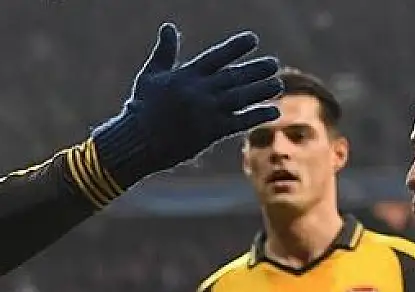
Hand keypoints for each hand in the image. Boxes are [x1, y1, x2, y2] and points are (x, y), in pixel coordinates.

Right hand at [92, 24, 282, 186]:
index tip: (253, 39)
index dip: (236, 47)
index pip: (217, 56)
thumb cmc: (142, 107)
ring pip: (241, 97)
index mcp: (187, 75)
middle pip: (234, 77)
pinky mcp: (211, 132)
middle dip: (256, 70)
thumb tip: (168, 26)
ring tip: (277, 85)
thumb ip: (165, 51)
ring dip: (261, 91)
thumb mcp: (150, 75)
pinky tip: (273, 111)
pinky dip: (257, 115)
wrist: (137, 141)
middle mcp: (200, 91)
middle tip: (273, 64)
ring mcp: (207, 112)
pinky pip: (240, 122)